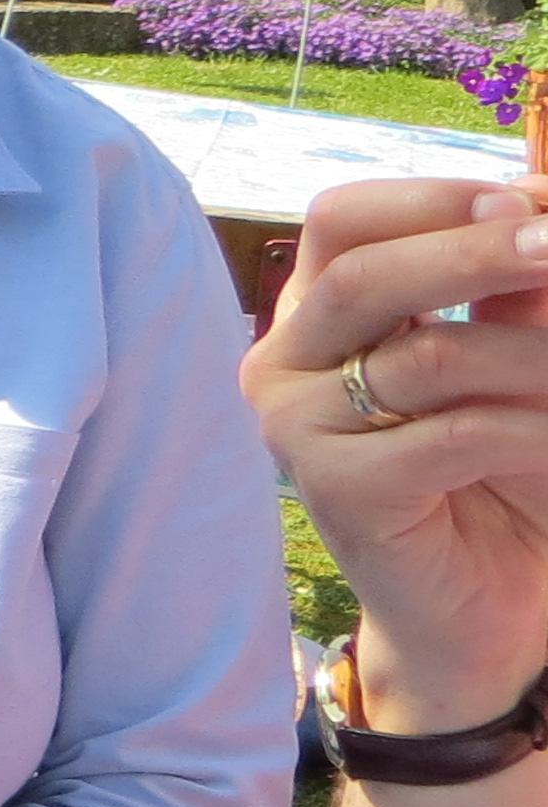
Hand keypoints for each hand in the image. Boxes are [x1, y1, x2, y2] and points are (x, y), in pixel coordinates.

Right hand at [245, 178, 547, 733]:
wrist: (486, 609)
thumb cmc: (501, 476)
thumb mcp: (513, 362)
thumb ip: (511, 295)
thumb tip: (537, 208)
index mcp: (318, 315)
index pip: (343, 220)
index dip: (437, 198)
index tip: (534, 199)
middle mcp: (284, 362)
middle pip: (364, 271)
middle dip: (475, 249)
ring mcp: (296, 429)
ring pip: (426, 356)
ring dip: (535, 358)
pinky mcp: (336, 490)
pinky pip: (453, 434)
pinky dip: (533, 431)